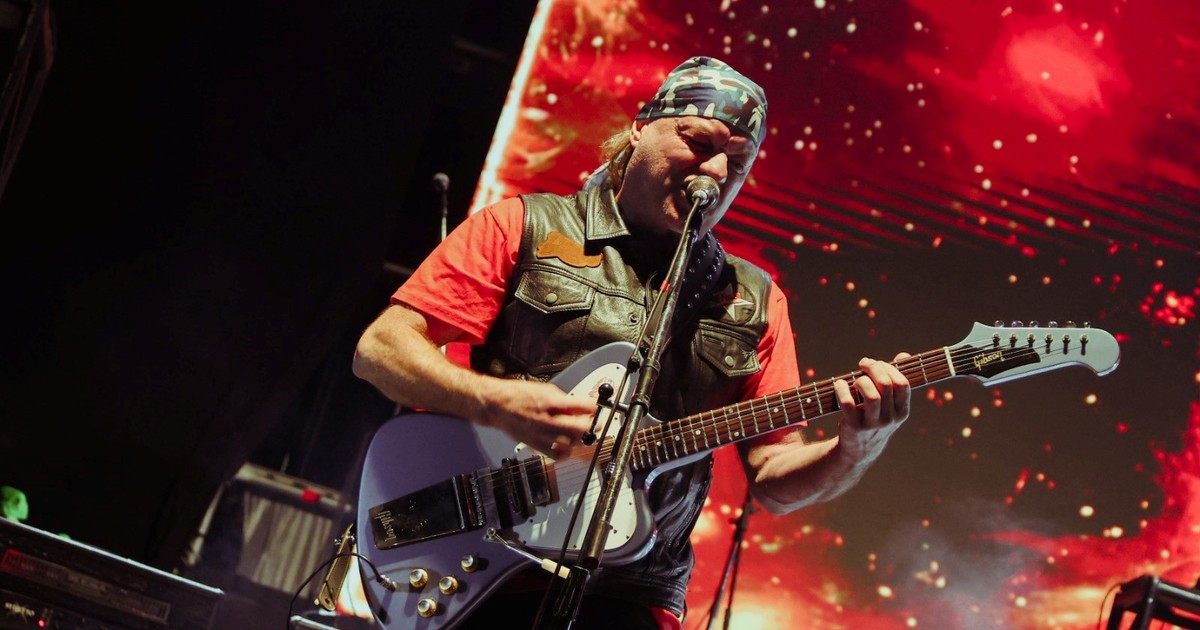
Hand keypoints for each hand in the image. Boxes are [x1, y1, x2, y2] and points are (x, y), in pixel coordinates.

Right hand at [476, 378, 597, 459]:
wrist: (497, 406)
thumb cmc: (518, 395)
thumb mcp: (545, 389)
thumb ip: (564, 399)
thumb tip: (582, 405)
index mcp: (551, 402)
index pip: (583, 406)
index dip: (595, 408)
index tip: (599, 408)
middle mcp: (548, 420)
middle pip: (581, 428)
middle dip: (594, 425)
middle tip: (598, 422)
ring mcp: (542, 435)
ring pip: (572, 443)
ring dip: (583, 438)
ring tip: (586, 433)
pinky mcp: (537, 445)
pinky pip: (558, 455)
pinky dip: (567, 452)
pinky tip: (569, 446)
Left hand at [833, 353, 911, 461]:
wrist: (860, 449)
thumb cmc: (875, 417)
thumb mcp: (889, 403)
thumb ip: (895, 378)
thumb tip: (904, 355)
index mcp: (902, 411)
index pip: (902, 384)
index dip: (889, 368)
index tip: (876, 363)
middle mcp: (890, 418)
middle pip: (886, 385)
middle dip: (873, 368)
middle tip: (863, 365)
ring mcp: (873, 424)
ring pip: (871, 395)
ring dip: (861, 380)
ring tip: (855, 380)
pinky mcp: (855, 426)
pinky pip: (848, 404)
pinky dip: (842, 390)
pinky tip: (839, 384)